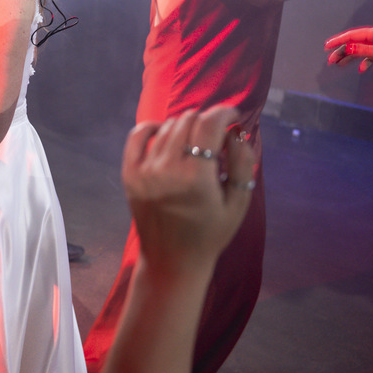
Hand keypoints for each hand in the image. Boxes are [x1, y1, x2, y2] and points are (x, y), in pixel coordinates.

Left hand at [122, 105, 255, 277]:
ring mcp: (144, 172)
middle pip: (187, 121)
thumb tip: (237, 132)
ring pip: (166, 127)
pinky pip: (137, 137)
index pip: (208, 124)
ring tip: (196, 142)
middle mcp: (167, 170)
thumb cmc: (210, 234)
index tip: (233, 116)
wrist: (172, 261)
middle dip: (206, 120)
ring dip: (184, 126)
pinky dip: (152, 127)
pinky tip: (165, 132)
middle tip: (216, 135)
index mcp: (197, 178)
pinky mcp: (129, 175)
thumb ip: (243, 163)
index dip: (224, 112)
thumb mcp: (238, 203)